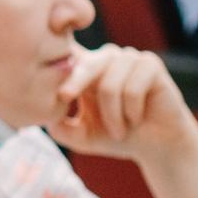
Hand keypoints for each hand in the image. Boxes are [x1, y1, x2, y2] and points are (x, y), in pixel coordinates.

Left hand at [48, 44, 197, 162]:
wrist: (155, 145)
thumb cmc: (115, 137)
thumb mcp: (80, 136)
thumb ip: (59, 127)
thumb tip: (42, 115)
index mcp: (85, 70)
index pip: (66, 56)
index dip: (54, 52)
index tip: (44, 53)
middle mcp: (105, 59)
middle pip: (84, 65)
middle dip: (73, 83)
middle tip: (64, 97)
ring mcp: (128, 59)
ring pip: (108, 84)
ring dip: (111, 115)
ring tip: (118, 130)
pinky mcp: (150, 64)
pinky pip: (131, 89)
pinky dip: (130, 111)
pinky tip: (136, 119)